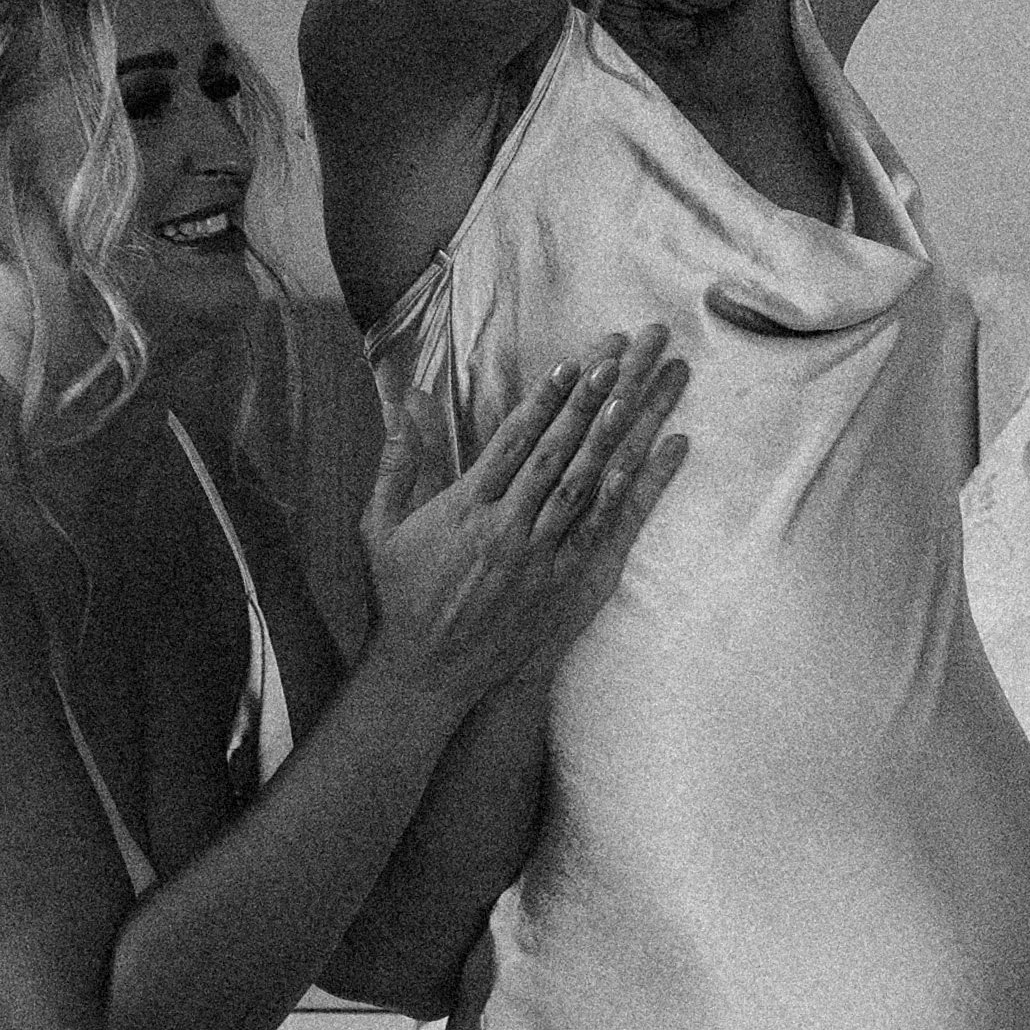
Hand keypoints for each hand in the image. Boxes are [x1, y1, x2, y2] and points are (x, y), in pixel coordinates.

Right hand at [364, 334, 686, 697]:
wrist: (425, 672)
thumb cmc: (398, 595)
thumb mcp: (379, 526)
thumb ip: (398, 460)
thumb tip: (407, 399)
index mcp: (464, 507)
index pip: (512, 441)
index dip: (544, 400)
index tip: (570, 364)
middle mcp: (505, 527)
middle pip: (556, 452)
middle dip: (588, 401)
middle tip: (618, 357)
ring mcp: (536, 556)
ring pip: (584, 485)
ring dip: (613, 436)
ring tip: (637, 393)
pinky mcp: (559, 584)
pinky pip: (599, 530)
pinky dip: (627, 490)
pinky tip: (650, 458)